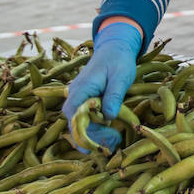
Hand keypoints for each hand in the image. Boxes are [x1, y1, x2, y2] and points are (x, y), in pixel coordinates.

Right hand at [62, 22, 140, 152]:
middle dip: (94, 139)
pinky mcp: (82, 105)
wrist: (114, 50)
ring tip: (114, 142)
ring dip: (95, 138)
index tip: (106, 141)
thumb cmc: (118, 61)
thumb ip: (113, 96)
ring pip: (79, 127)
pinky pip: (84, 122)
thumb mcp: (121, 77)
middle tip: (114, 143)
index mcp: (80, 90)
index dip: (89, 134)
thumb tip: (108, 117)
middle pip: (76, 126)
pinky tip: (109, 137)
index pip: (76, 118)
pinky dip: (95, 132)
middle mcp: (73, 98)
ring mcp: (76, 102)